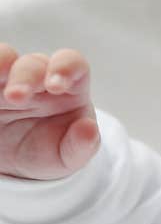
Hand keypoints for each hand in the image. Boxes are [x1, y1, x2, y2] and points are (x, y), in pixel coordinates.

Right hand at [0, 44, 99, 179]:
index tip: (55, 86)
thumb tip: (89, 129)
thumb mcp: (69, 157)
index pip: (73, 63)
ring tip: (0, 84)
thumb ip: (82, 145)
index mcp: (69, 88)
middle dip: (25, 77)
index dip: (65, 68)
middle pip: (34, 64)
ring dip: (0, 64)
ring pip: (5, 58)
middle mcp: (39, 78)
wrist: (16, 166)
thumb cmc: (50, 152)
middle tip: (15, 97)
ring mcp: (9, 79)